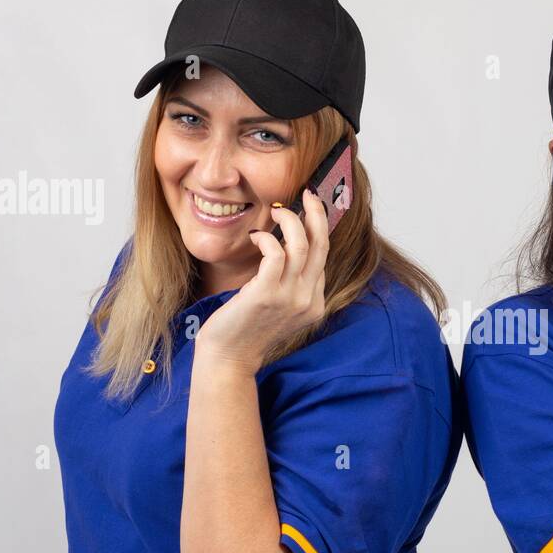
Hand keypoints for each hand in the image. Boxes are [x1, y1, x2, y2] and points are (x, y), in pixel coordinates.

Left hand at [194, 188, 328, 373]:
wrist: (229, 359)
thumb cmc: (246, 330)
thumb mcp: (278, 308)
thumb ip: (290, 284)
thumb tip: (287, 250)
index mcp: (314, 303)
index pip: (323, 257)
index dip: (318, 228)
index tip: (308, 210)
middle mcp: (308, 300)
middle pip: (322, 246)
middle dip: (317, 214)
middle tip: (307, 193)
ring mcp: (290, 298)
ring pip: (302, 245)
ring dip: (290, 221)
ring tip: (276, 212)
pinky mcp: (267, 294)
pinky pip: (276, 253)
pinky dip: (267, 237)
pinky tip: (257, 236)